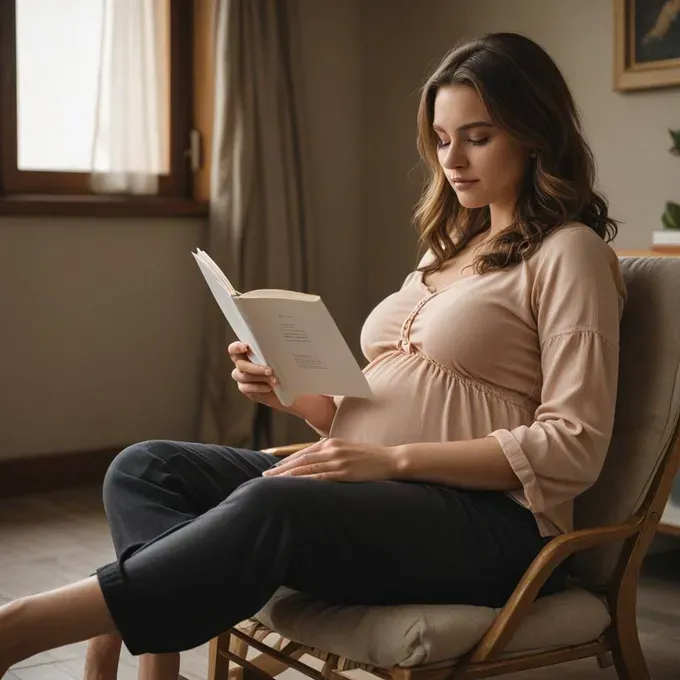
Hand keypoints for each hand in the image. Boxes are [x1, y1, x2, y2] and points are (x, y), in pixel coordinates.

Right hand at [228, 341, 283, 410]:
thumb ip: (273, 354)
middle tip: (270, 371)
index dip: (236, 347)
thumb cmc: (283, 369)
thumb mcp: (280, 359)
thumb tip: (275, 350)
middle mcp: (242, 365)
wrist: (287, 388)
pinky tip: (269, 388)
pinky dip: (259, 388)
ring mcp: (242, 378)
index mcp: (247, 354)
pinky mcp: (245, 389)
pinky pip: (247, 388)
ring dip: (259, 378)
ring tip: (274, 380)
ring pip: (243, 377)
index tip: (245, 348)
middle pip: (240, 364)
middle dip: (255, 368)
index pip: (234, 349)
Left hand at [262, 438, 397, 481]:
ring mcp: (338, 460)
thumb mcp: (347, 450)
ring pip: (307, 469)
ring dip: (288, 476)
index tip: (273, 468)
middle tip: (265, 476)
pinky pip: (321, 478)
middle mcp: (331, 449)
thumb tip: (316, 464)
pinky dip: (305, 482)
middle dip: (281, 468)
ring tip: (274, 483)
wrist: (391, 459)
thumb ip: (331, 455)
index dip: (286, 461)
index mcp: (331, 442)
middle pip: (300, 460)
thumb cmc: (370, 457)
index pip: (303, 453)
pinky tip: (295, 488)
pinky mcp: (344, 472)